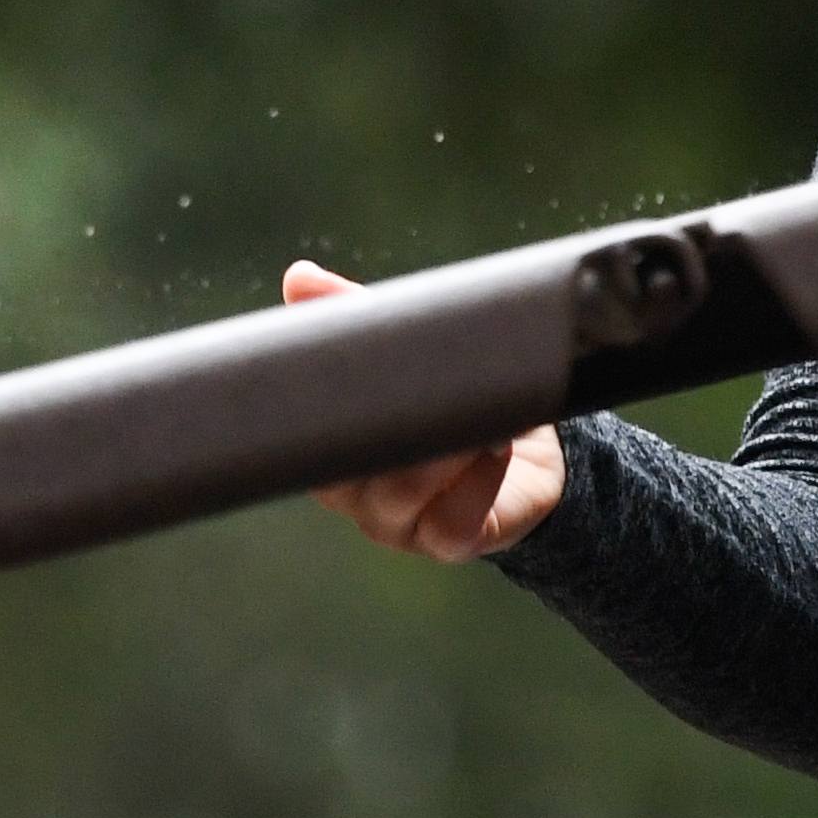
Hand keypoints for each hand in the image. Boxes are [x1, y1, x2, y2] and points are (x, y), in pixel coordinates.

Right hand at [283, 258, 566, 562]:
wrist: (517, 442)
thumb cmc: (439, 395)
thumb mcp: (396, 351)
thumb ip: (348, 315)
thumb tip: (299, 277)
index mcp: (330, 451)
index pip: (304, 440)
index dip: (319, 406)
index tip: (351, 366)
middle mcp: (356, 496)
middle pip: (348, 470)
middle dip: (385, 422)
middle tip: (418, 376)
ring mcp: (400, 525)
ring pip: (401, 494)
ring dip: (438, 447)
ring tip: (470, 410)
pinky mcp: (450, 540)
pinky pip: (452, 525)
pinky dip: (475, 482)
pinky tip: (494, 446)